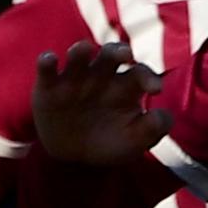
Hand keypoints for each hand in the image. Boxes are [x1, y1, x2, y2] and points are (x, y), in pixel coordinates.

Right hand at [25, 38, 158, 164]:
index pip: (140, 72)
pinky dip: (47, 62)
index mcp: (126, 86)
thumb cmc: (109, 143)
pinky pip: (47, 69)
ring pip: (79, 55)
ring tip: (83, 49)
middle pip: (111, 54)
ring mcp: (75, 78)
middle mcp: (102, 76)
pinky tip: (49, 60)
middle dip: (117, 50)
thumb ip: (153, 130)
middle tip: (125, 54)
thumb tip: (160, 116)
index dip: (149, 77)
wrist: (72, 158)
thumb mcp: (134, 142)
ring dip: (81, 50)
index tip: (156, 89)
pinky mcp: (49, 87)